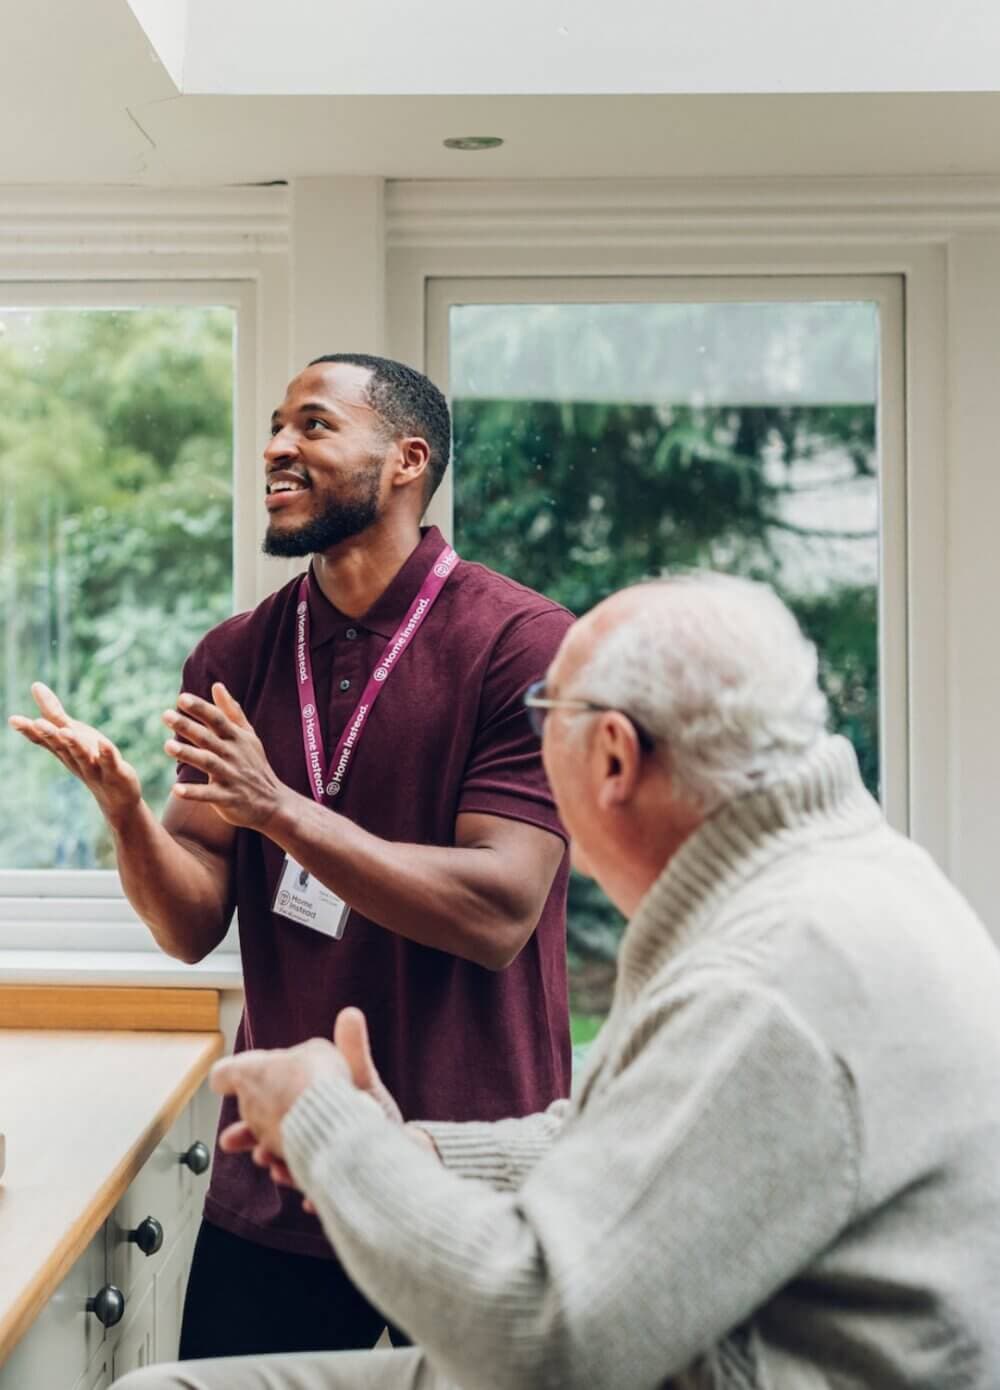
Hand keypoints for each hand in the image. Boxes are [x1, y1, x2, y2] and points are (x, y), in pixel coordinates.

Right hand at [8, 683, 141, 824]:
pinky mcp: (115, 772)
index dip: (29, 731)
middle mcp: (75, 759)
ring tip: (66, 732)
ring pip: (82, 755)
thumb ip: (54, 713)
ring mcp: (94, 768)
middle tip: (36, 723)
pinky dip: (107, 753)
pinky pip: (110, 762)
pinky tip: (104, 742)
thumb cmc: (90, 760)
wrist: (116, 796)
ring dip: (73, 744)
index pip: (44, 740)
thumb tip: (35, 685)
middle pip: (60, 747)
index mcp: (63, 750)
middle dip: (49, 734)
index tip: (13, 719)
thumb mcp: (72, 733)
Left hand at [164, 683, 284, 830]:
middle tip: (166, 715)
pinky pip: (209, 795)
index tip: (182, 699)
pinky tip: (176, 789)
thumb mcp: (248, 736)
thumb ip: (231, 711)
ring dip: (188, 754)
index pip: (218, 719)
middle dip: (188, 727)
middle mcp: (234, 755)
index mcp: (237, 738)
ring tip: (167, 746)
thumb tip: (217, 685)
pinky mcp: (228, 798)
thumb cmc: (255, 765)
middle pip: (208, 738)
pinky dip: (194, 793)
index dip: (201, 708)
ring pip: (208, 763)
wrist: (273, 803)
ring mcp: (231, 776)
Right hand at [214, 1009, 420, 1203]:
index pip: (266, 1105)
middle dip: (252, 1141)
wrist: (400, 1146)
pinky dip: (313, 1196)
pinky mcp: (331, 1185)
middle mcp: (303, 1136)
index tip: (229, 1098)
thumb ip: (352, 1050)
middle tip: (240, 1143)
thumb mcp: (360, 1078)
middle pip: (267, 1137)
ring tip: (278, 1166)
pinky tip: (311, 1199)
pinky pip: (318, 1194)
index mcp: (304, 1108)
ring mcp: (315, 1161)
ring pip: (288, 1164)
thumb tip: (351, 1013)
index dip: (247, 1104)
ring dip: (280, 1166)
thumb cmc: (374, 1111)